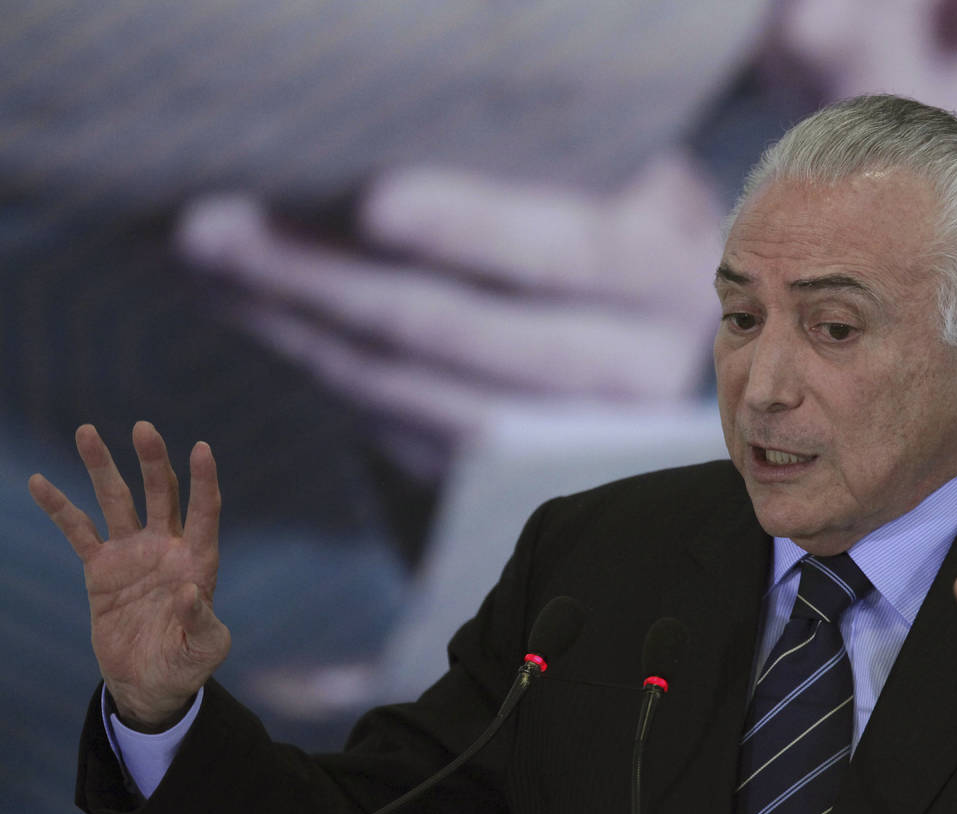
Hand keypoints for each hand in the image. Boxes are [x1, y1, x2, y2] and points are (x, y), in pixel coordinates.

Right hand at [29, 422, 228, 729]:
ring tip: (88, 430)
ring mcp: (132, 554)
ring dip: (103, 467)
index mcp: (199, 562)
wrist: (149, 682)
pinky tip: (40, 481)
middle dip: (153, 461)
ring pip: (117, 501)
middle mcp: (167, 548)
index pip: (206, 512)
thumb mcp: (204, 650)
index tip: (202, 448)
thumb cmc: (186, 666)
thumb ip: (202, 622)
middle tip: (144, 428)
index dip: (204, 481)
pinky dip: (59, 507)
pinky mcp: (101, 569)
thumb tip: (188, 590)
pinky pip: (77, 531)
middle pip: (162, 494)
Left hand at [175, 150, 723, 478]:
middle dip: (334, 286)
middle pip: (477, 342)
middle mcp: (642, 362)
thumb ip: (527, 158)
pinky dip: (332, 379)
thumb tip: (372, 127)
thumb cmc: (599, 198)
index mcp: (669, 266)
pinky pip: (415, 444)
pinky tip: (264, 318)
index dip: (473, 230)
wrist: (637, 299)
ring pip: (434, 407)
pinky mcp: (520, 468)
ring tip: (213, 269)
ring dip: (308, 336)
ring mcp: (582, 431)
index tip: (368, 200)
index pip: (576, 253)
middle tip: (215, 229)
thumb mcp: (594, 162)